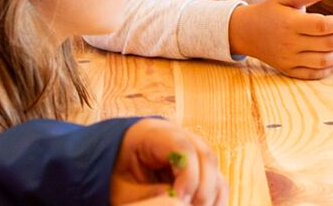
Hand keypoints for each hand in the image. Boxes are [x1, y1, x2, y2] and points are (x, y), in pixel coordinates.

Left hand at [110, 118, 225, 205]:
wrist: (116, 169)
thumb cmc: (116, 177)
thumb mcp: (123, 190)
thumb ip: (148, 195)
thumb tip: (178, 201)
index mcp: (154, 133)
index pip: (181, 145)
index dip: (187, 172)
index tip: (180, 198)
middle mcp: (180, 135)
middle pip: (205, 155)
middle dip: (203, 187)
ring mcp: (193, 149)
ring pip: (215, 169)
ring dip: (211, 195)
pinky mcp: (200, 167)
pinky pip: (216, 180)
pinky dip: (214, 198)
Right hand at [228, 0, 332, 78]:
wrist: (245, 32)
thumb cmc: (269, 11)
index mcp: (291, 23)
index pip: (324, 25)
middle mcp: (290, 44)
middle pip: (328, 44)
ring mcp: (289, 60)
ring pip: (324, 60)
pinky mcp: (289, 70)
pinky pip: (314, 73)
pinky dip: (332, 68)